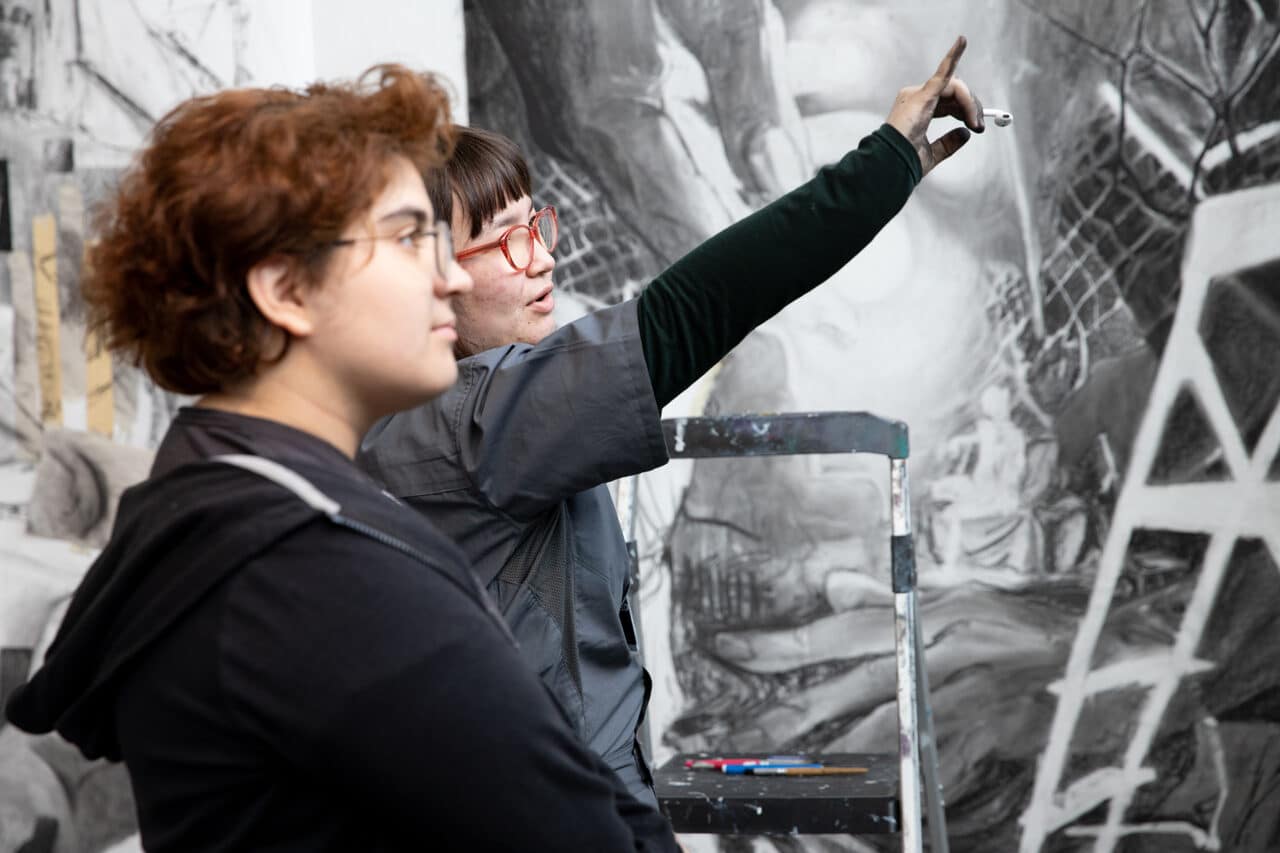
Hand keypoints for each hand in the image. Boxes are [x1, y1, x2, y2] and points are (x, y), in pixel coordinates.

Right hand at [885, 35, 984, 175]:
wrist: (890, 166)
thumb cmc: (903, 162)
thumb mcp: (932, 153)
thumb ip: (948, 143)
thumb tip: (966, 133)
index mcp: (917, 110)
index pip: (948, 101)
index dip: (965, 111)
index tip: (977, 127)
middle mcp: (915, 98)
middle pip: (953, 92)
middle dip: (971, 107)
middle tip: (979, 126)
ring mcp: (916, 94)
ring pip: (954, 88)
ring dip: (970, 103)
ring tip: (976, 122)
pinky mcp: (921, 95)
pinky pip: (941, 73)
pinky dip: (953, 57)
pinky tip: (961, 42)